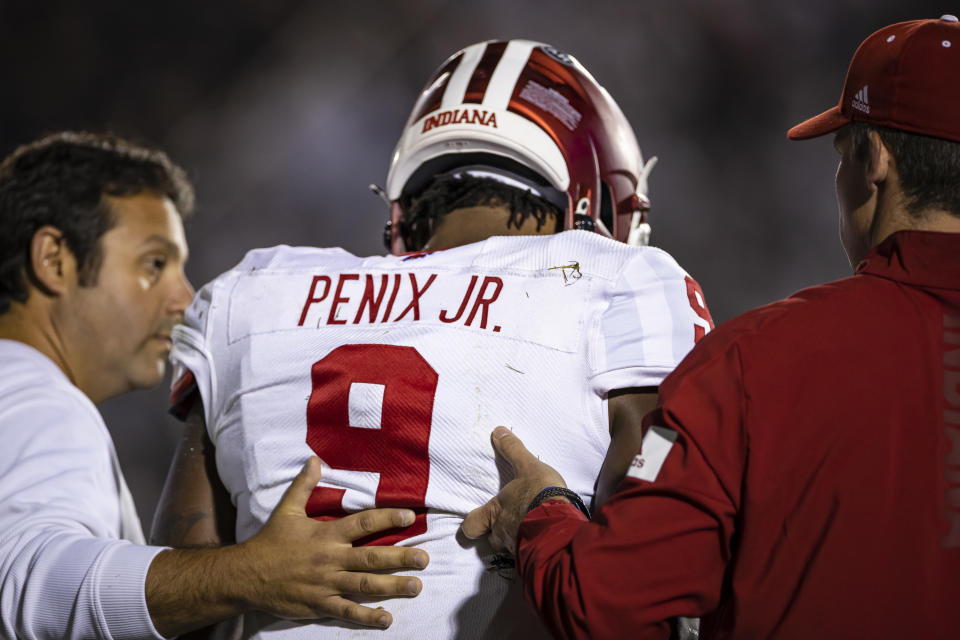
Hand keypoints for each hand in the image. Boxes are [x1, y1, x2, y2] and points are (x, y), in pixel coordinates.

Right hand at [237, 457, 429, 627]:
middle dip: (400, 558)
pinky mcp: (319, 605)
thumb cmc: (270, 541)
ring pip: (364, 586)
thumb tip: (314, 459)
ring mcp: (326, 584)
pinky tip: (387, 619)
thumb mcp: (287, 509)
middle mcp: (330, 559)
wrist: (246, 575)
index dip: (387, 518)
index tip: (410, 516)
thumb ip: (304, 485)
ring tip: (417, 586)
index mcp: (326, 534)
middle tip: (425, 559)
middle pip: (371, 558)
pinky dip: (367, 617)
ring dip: (392, 586)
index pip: (362, 524)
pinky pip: (347, 612)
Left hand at [461, 427, 566, 554]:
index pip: (470, 526)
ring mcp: (517, 548)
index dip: (471, 525)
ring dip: (517, 540)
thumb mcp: (527, 466)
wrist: (562, 522)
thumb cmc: (539, 493)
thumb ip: (513, 450)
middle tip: (508, 524)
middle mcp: (502, 533)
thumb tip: (497, 431)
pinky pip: (529, 555)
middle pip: (490, 540)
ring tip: (530, 530)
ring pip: (510, 548)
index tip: (477, 520)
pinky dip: (534, 548)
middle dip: (496, 534)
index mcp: (495, 512)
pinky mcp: (535, 556)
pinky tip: (544, 540)